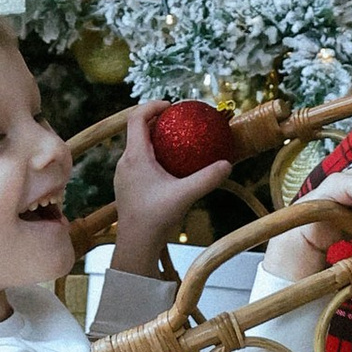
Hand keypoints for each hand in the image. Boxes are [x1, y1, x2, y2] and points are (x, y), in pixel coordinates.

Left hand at [111, 100, 233, 277]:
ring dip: (154, 139)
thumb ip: (207, 179)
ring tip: (177, 143)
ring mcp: (123, 175)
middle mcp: (125, 162)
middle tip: (179, 122)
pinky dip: (152, 156)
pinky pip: (138, 161)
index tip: (172, 106)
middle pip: (136, 130)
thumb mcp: (185, 196)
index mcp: (135, 157)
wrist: (136, 245)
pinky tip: (170, 168)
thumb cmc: (156, 219)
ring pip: (137, 147)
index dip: (152, 105)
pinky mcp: (126, 186)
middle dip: (157, 121)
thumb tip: (227, 164)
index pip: (136, 117)